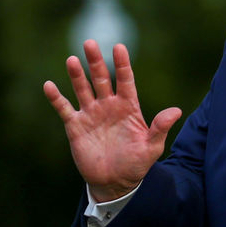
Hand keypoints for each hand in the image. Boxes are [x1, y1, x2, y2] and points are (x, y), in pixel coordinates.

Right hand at [43, 39, 181, 201]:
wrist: (115, 183)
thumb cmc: (136, 164)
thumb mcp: (152, 147)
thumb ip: (160, 128)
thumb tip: (176, 111)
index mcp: (128, 106)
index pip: (125, 80)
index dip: (122, 64)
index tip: (119, 47)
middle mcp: (109, 105)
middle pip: (101, 79)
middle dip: (95, 61)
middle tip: (90, 43)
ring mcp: (91, 114)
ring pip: (83, 89)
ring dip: (77, 75)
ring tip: (71, 59)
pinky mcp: (76, 127)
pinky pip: (64, 109)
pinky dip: (56, 98)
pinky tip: (49, 85)